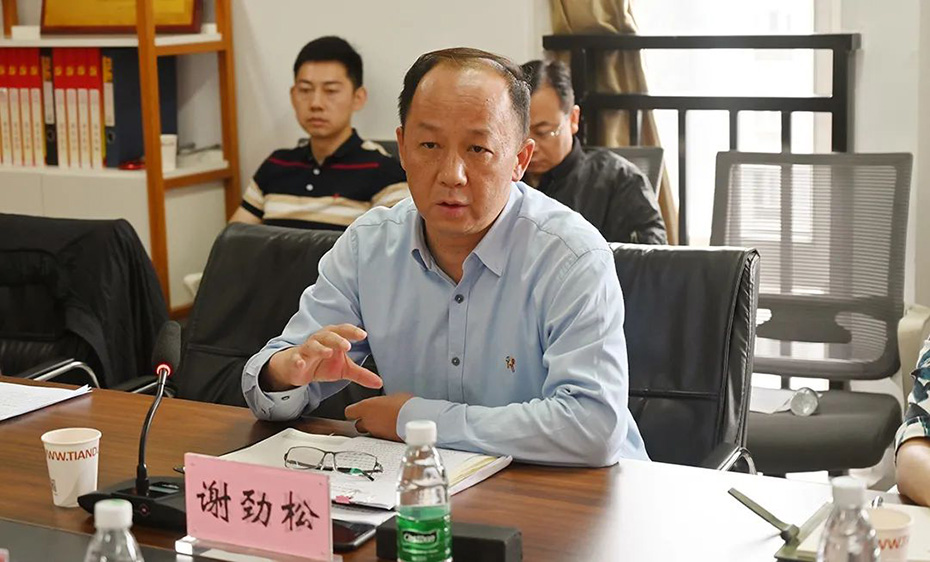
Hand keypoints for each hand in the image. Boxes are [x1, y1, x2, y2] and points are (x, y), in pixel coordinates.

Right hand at [262, 324, 381, 391]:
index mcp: (333, 338)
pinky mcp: (296, 360)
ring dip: (320, 348)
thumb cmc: (322, 363)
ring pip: (312, 345)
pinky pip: (297, 359)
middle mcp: (320, 340)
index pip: (344, 331)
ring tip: (328, 352)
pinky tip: (302, 364)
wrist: (298, 368)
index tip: (363, 335)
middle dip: (338, 339)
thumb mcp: (344, 369)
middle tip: (347, 346)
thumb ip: (361, 374)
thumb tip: (379, 382)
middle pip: (329, 335)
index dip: (353, 332)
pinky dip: (299, 361)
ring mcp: (307, 349)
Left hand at [345, 393, 414, 440]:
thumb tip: (384, 403)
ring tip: (387, 424)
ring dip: (375, 429)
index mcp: (365, 408)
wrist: (416, 420)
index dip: (355, 411)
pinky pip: (380, 439)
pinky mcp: (384, 443)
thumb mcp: (392, 397)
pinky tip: (393, 430)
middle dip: (365, 422)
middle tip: (375, 418)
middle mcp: (367, 423)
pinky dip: (384, 435)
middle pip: (358, 425)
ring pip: (369, 433)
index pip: (349, 412)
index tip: (360, 410)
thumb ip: (383, 402)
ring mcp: (375, 434)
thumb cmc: (405, 405)